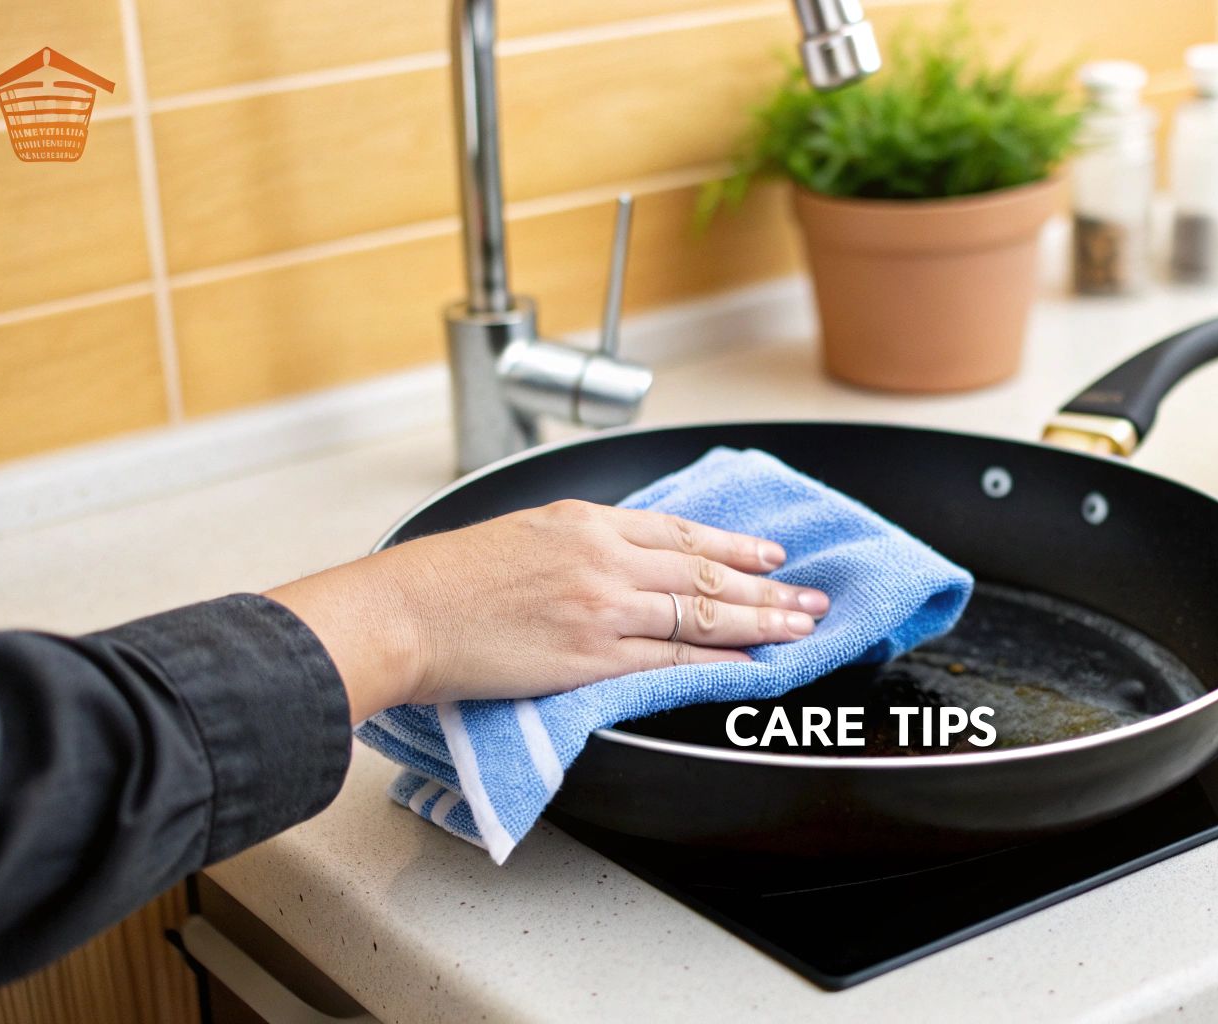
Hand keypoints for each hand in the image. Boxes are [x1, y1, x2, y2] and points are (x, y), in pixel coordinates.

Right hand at [267, 500, 829, 722]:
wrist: (406, 612)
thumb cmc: (449, 578)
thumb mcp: (526, 532)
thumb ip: (583, 542)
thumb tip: (628, 556)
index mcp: (587, 522)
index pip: (682, 532)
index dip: (735, 544)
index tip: (772, 554)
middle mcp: (604, 559)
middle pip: (706, 571)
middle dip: (768, 586)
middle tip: (811, 597)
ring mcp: (602, 608)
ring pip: (702, 612)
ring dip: (760, 621)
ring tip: (800, 629)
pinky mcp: (590, 656)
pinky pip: (670, 657)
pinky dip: (717, 659)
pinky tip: (748, 663)